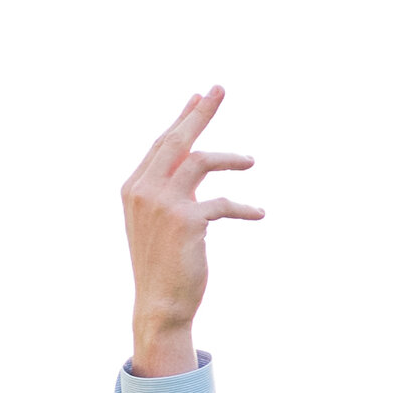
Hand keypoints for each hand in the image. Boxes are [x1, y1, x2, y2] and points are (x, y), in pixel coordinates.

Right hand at [122, 85, 260, 374]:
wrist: (160, 304)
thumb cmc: (162, 265)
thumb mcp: (157, 222)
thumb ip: (167, 190)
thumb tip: (191, 161)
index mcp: (133, 187)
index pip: (160, 144)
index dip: (182, 120)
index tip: (198, 98)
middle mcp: (144, 190)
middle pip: (176, 140)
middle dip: (200, 113)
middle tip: (220, 88)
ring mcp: (164, 204)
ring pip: (200, 161)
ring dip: (230, 158)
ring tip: (251, 161)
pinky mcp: (187, 220)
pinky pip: (223, 202)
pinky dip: (244, 207)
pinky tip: (259, 214)